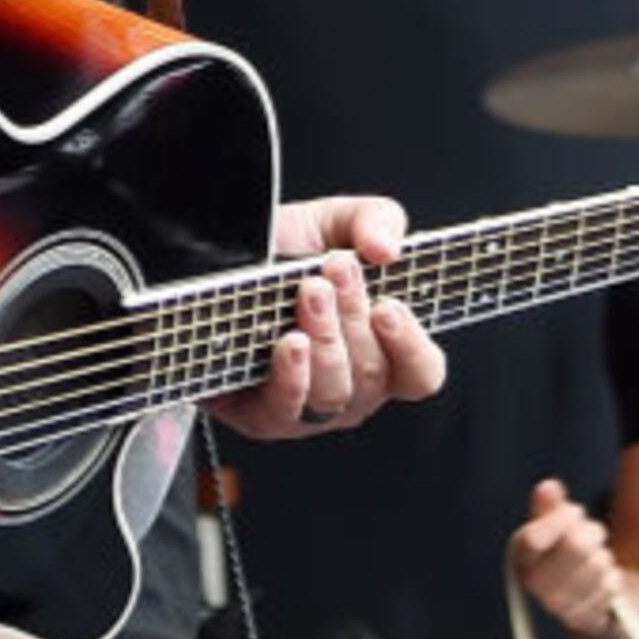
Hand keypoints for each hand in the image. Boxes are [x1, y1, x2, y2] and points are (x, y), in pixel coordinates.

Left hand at [203, 195, 445, 438]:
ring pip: (334, 391)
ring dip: (326, 337)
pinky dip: (292, 376)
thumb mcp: (334, 224)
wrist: (216, 267)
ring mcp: (311, 409)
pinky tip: (289, 342)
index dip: (411, 345)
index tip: (389, 306)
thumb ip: (375, 221)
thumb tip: (388, 248)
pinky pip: (287, 409)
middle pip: (373, 374)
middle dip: (355, 315)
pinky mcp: (265, 418)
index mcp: (383, 352)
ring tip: (309, 292)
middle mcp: (353, 388)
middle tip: (336, 268)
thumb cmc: (287, 255)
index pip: (421, 373)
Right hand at [508, 479, 625, 638]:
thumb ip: (551, 505)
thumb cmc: (563, 551)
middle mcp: (533, 584)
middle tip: (591, 535)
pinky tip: (601, 581)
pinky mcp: (582, 620)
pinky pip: (611, 586)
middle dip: (592, 533)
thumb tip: (548, 487)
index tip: (574, 512)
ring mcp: (557, 606)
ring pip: (598, 564)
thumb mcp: (554, 524)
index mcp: (521, 555)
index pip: (535, 537)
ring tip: (595, 559)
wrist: (578, 596)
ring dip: (603, 557)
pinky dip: (612, 578)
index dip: (563, 518)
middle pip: (575, 546)